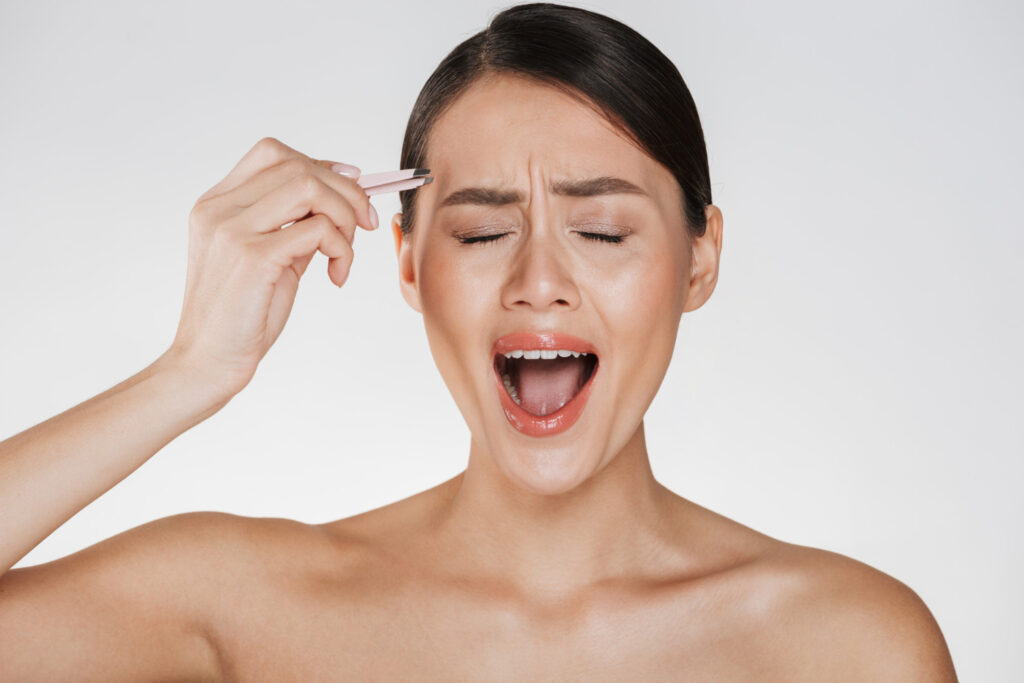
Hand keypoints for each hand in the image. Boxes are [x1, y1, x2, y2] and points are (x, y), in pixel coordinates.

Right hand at [162, 136, 376, 401]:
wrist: (206, 364)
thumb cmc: (240, 317)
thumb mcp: (269, 260)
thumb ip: (294, 227)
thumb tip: (341, 197)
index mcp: (216, 204)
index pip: (272, 153)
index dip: (321, 164)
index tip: (351, 188)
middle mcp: (219, 208)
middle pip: (297, 165)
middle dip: (344, 191)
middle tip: (363, 224)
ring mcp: (232, 229)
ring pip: (309, 186)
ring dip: (344, 215)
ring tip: (345, 252)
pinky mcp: (252, 256)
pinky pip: (317, 230)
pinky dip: (342, 249)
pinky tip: (336, 276)